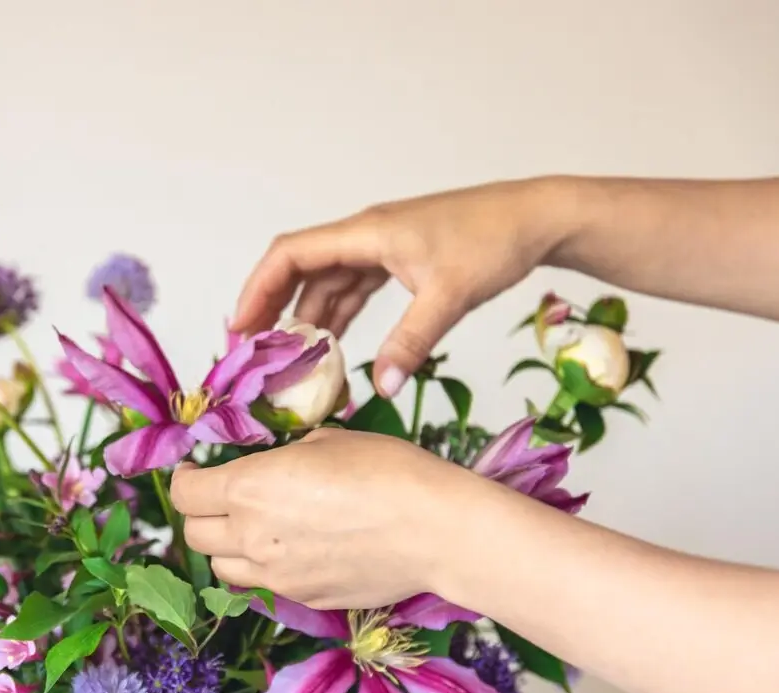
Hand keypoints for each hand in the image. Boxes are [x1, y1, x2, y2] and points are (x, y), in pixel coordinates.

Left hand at [170, 428, 475, 609]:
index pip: (184, 494)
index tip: (196, 471)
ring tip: (255, 528)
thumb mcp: (326, 442)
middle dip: (203, 514)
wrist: (435, 529)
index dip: (186, 479)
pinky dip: (267, 569)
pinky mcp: (304, 599)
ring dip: (229, 547)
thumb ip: (285, 458)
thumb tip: (278, 464)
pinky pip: (266, 587)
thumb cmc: (388, 472)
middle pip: (195, 535)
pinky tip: (295, 549)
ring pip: (223, 568)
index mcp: (248, 488)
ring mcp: (277, 576)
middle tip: (224, 498)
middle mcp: (251, 536)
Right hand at [231, 177, 578, 398]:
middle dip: (271, 308)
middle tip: (251, 351)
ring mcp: (382, 248)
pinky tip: (332, 348)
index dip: (258, 289)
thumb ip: (412, 342)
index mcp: (366, 233)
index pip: (290, 254)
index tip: (241, 328)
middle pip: (298, 270)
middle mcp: (365, 236)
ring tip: (286, 359)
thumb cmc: (495, 241)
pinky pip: (353, 290)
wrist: (537, 219)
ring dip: (305, 318)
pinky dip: (338, 317)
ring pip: (326, 283)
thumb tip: (383, 387)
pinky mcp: (399, 261)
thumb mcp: (451, 295)